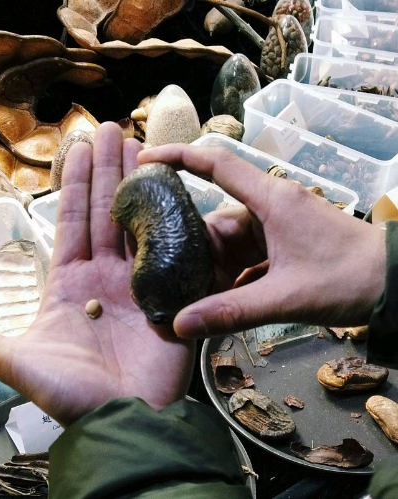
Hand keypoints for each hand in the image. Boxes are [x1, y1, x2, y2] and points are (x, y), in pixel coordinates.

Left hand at [0, 123, 194, 425]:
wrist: (120, 423)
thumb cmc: (69, 396)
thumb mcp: (17, 363)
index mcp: (69, 283)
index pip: (71, 221)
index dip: (74, 184)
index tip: (79, 147)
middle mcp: (103, 277)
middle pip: (104, 212)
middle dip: (107, 170)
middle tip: (113, 129)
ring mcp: (137, 284)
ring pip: (136, 222)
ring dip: (137, 183)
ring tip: (139, 143)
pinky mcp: (168, 295)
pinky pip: (171, 251)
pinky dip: (173, 220)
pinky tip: (173, 189)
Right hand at [138, 144, 386, 338]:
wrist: (397, 286)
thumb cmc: (347, 278)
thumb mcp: (285, 297)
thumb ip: (231, 311)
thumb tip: (180, 325)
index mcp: (270, 200)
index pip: (217, 164)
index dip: (178, 156)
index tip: (145, 158)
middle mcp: (269, 207)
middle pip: (216, 220)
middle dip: (192, 248)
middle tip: (164, 273)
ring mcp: (277, 228)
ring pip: (229, 244)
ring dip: (212, 269)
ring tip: (187, 294)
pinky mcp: (284, 246)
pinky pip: (246, 259)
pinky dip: (232, 278)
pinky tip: (217, 301)